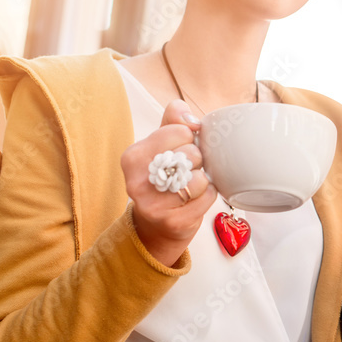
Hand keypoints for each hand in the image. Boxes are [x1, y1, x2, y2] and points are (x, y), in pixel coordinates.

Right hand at [121, 100, 217, 266]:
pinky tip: (194, 200)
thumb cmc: (164, 177)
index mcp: (133, 156)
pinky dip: (208, 196)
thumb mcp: (162, 145)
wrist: (157, 225)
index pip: (180, 131)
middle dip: (198, 160)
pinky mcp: (173, 222)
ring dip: (204, 180)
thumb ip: (173, 121)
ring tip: (190, 186)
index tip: (180, 150)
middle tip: (186, 170)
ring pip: (200, 178)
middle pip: (192, 154)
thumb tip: (189, 116)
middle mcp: (138, 181)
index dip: (190, 139)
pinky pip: (208, 197)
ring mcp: (153, 204)